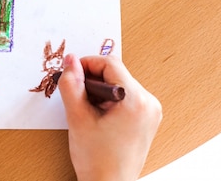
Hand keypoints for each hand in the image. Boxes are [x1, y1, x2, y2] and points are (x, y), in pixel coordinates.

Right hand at [58, 54, 161, 180]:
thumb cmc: (98, 160)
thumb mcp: (78, 118)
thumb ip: (71, 84)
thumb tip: (70, 60)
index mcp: (136, 100)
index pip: (110, 63)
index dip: (87, 64)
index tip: (71, 74)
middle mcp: (149, 103)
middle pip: (115, 72)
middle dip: (92, 79)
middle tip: (77, 97)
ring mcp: (150, 111)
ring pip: (118, 83)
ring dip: (99, 90)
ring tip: (87, 110)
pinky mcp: (147, 118)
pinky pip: (125, 96)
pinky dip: (108, 99)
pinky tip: (98, 115)